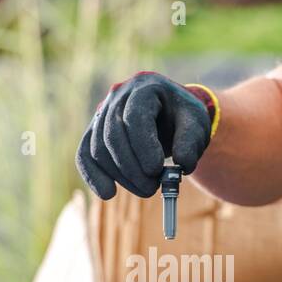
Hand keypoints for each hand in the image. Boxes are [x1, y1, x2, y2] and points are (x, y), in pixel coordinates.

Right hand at [76, 72, 213, 199]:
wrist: (170, 116)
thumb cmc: (183, 119)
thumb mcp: (196, 125)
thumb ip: (192, 142)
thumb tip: (183, 164)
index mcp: (145, 87)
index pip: (135, 116)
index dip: (143, 146)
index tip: (156, 170)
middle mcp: (118, 96)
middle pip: (113, 134)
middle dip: (131, 167)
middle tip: (152, 188)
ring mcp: (102, 114)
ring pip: (98, 148)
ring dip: (120, 176)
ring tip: (146, 189)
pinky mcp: (94, 133)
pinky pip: (85, 155)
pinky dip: (93, 176)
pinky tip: (108, 193)